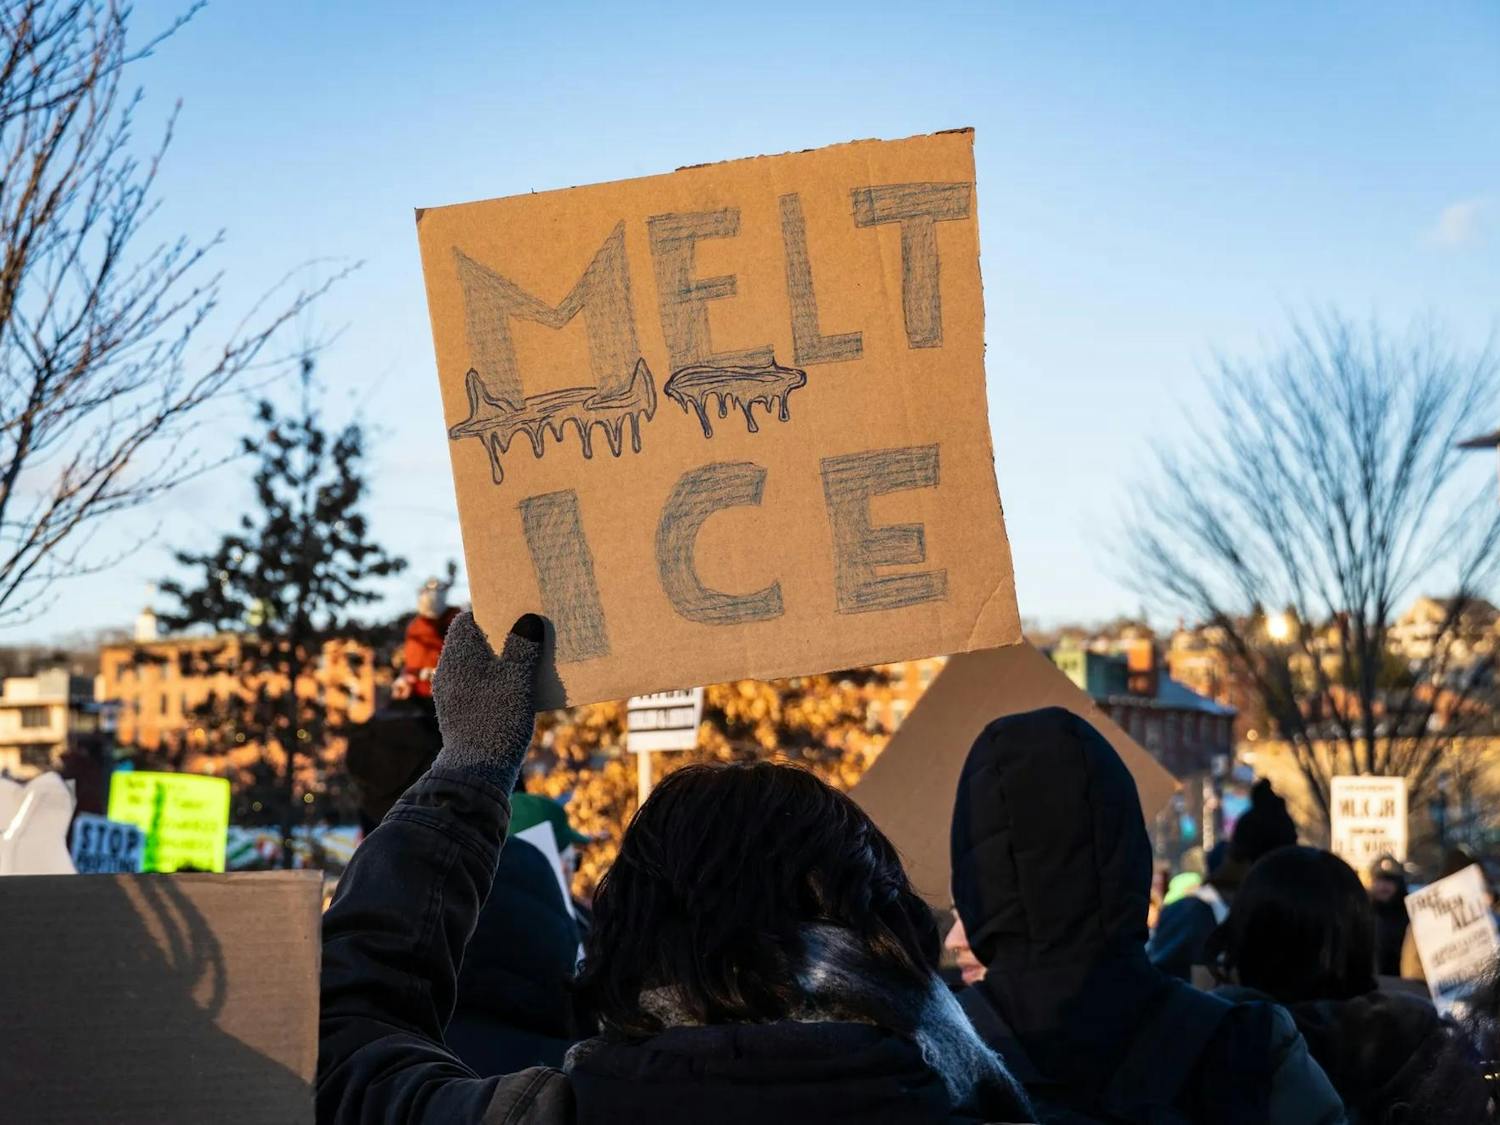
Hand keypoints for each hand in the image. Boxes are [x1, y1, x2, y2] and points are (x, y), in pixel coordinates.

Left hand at [431, 611, 543, 790]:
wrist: (477, 773)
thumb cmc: (496, 719)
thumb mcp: (517, 679)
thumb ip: (523, 646)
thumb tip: (528, 619)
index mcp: (458, 655)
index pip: (467, 620)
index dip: (491, 613)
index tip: (517, 611)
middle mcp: (450, 671)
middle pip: (476, 643)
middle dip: (503, 637)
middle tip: (532, 633)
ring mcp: (454, 694)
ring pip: (480, 666)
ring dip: (504, 662)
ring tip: (534, 661)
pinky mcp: (462, 714)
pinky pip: (481, 687)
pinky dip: (499, 683)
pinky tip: (522, 691)